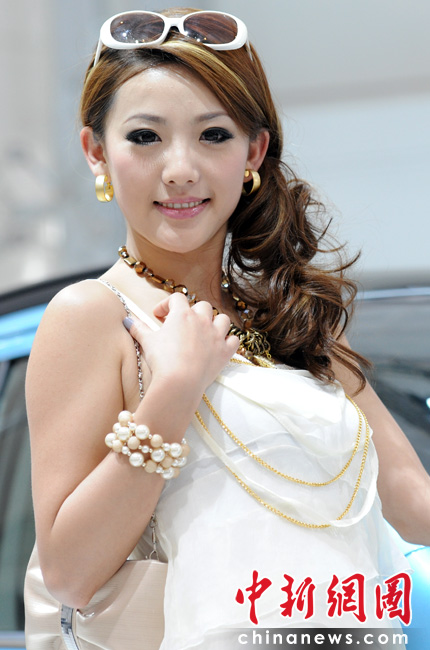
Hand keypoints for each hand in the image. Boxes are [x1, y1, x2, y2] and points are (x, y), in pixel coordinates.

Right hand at [124, 292, 238, 399]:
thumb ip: (139, 329)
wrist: (180, 382)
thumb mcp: (147, 342)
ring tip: (205, 330)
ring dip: (215, 322)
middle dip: (193, 312)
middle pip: (202, 306)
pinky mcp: (225, 351)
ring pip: (222, 318)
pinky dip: (229, 341)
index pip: (177, 298)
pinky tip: (220, 345)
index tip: (159, 315)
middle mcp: (202, 320)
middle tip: (182, 324)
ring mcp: (216, 335)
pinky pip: (234, 340)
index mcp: (182, 315)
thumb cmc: (163, 360)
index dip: (167, 304)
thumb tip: (128, 320)